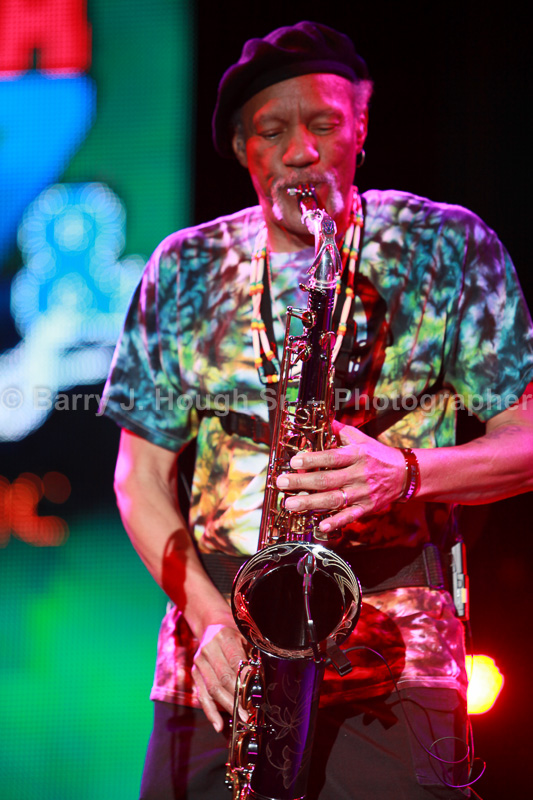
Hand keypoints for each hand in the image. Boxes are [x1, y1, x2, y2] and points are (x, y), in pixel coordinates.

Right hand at [191, 618, 248, 731]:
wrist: (212, 625)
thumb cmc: (235, 633)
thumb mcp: (245, 636)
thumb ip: (252, 654)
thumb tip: (262, 678)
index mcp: (224, 637)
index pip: (235, 662)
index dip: (245, 681)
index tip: (255, 696)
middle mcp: (209, 649)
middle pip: (223, 678)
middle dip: (237, 699)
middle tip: (249, 714)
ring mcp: (199, 662)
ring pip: (212, 689)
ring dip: (226, 707)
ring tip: (240, 720)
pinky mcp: (194, 673)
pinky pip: (202, 695)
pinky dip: (210, 711)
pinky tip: (219, 725)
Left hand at [276, 421, 405, 533]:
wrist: (404, 474)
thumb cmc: (377, 455)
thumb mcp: (361, 439)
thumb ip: (341, 431)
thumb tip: (323, 419)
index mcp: (356, 455)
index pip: (331, 457)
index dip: (312, 460)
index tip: (294, 462)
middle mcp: (358, 474)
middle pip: (327, 479)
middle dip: (302, 482)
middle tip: (281, 483)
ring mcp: (362, 493)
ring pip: (334, 499)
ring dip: (310, 502)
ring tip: (290, 504)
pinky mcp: (366, 507)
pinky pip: (350, 516)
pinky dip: (336, 522)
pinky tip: (321, 525)